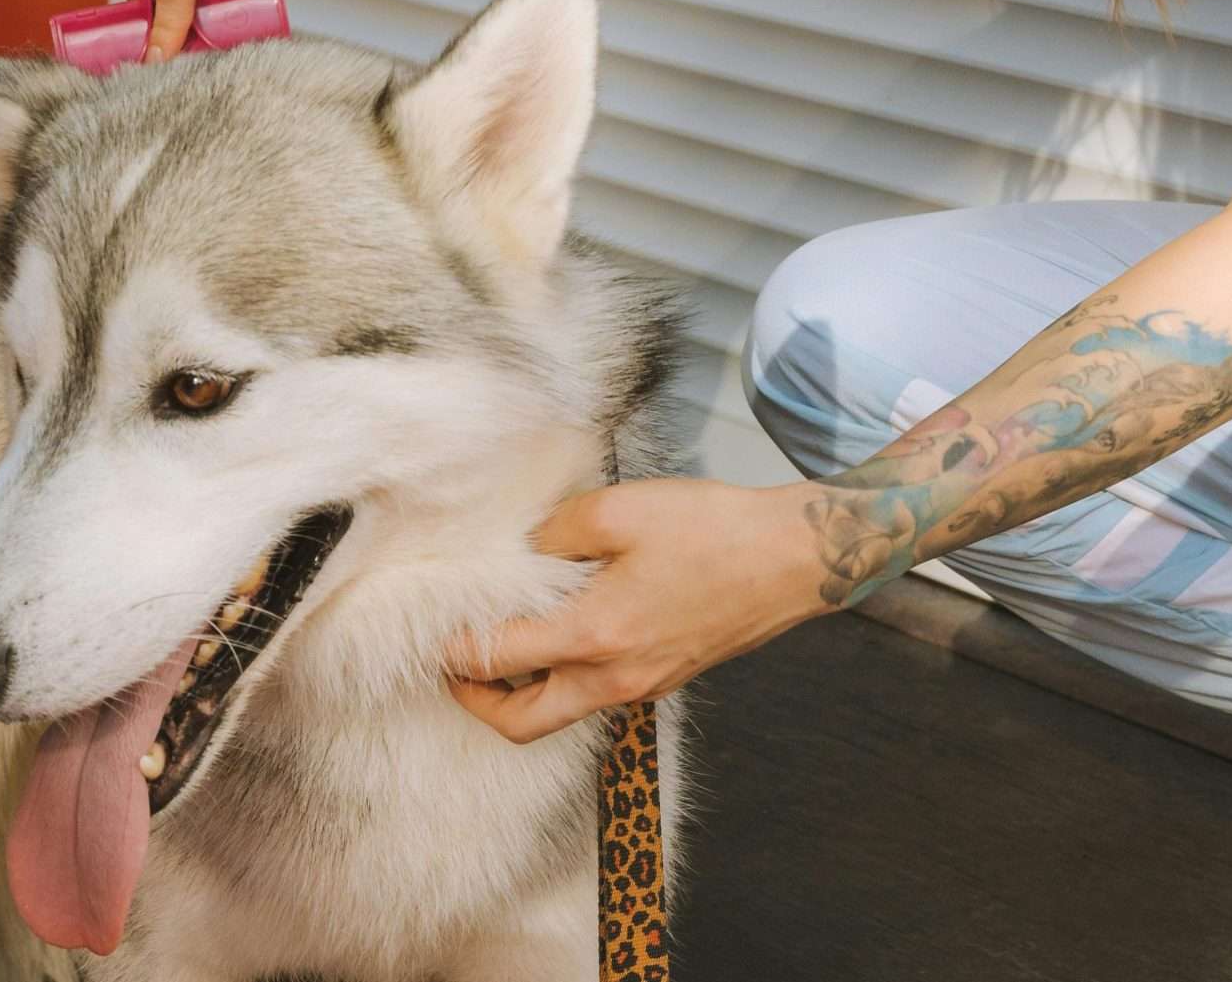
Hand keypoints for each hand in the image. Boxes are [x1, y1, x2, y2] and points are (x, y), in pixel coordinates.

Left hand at [445, 476, 831, 743]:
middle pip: (523, 722)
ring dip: (522, 693)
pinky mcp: (665, 676)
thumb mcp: (621, 510)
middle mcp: (616, 677)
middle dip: (477, 702)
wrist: (795, 558)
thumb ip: (557, 531)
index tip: (435, 633)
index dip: (457, 650)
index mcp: (596, 636)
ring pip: (561, 713)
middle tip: (455, 667)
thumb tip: (525, 549)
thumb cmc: (715, 531)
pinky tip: (560, 633)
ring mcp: (644, 684)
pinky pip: (597, 694)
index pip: (500, 660)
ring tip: (503, 648)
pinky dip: (564, 678)